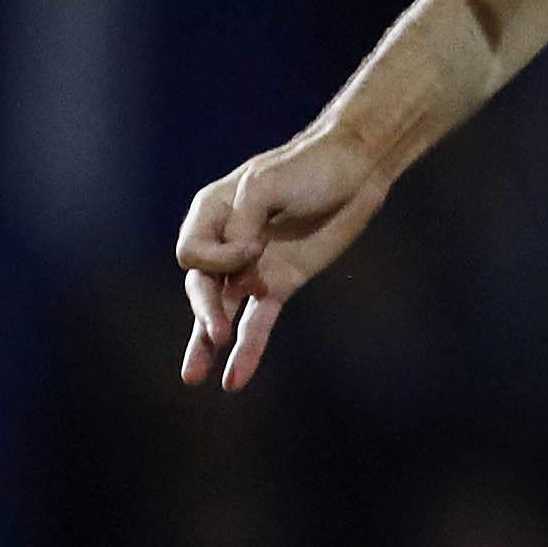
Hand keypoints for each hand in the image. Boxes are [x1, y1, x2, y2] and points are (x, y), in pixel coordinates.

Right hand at [171, 124, 383, 392]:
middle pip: (200, 286)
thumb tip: (240, 258)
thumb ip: (244, 218)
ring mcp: (252, 267)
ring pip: (220, 312)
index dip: (216, 259)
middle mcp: (226, 243)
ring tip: (194, 377)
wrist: (355, 171)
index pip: (192, 252)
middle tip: (218, 332)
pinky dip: (247, 350)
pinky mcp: (280, 284)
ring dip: (206, 343)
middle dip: (205, 311)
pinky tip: (234, 379)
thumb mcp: (268, 183)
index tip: (252, 245)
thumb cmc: (310, 167)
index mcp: (213, 213)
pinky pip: (257, 323)